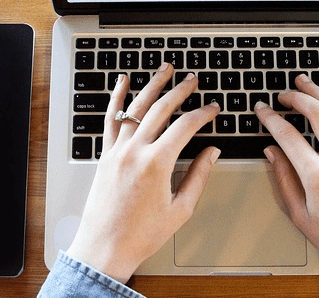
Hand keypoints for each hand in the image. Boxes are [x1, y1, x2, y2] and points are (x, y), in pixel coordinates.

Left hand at [66, 63, 220, 282]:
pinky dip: (116, 98)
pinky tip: (123, 82)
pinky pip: (111, 119)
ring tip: (165, 70)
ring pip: (136, 107)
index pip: (186, 126)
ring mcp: (117, 151)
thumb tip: (212, 152)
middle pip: (161, 109)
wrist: (105, 248)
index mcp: (157, 163)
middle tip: (193, 80)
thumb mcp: (180, 209)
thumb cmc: (141, 234)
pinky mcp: (105, 155)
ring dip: (152, 85)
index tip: (213, 109)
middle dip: (180, 90)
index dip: (204, 114)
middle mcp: (135, 151)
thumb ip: (198, 176)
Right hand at [254, 75, 318, 290]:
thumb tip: (272, 152)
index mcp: (318, 178)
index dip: (271, 119)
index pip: (288, 136)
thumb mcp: (301, 216)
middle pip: (317, 114)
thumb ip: (283, 180)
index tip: (261, 110)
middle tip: (282, 94)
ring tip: (304, 82)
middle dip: (296, 97)